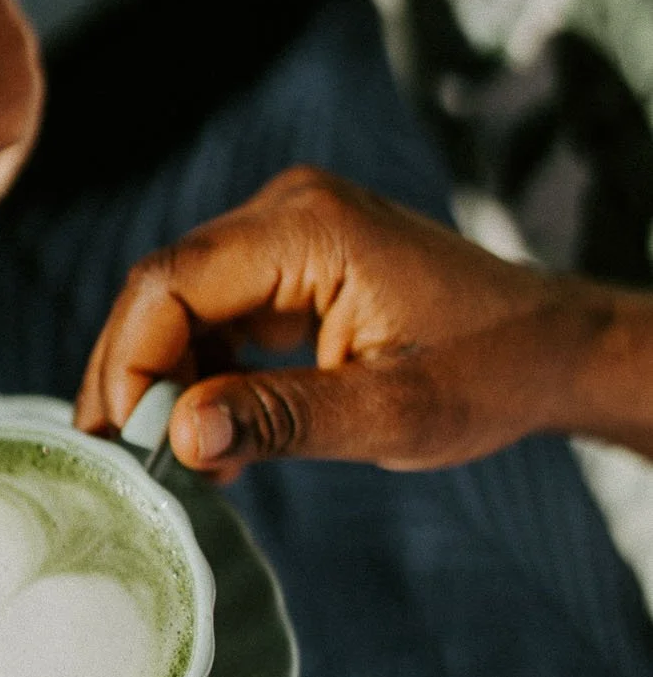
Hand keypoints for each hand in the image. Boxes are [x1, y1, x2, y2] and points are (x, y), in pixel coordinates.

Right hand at [76, 166, 600, 482]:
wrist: (552, 349)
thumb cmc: (491, 373)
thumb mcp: (389, 413)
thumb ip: (279, 419)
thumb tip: (176, 436)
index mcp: (310, 229)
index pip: (171, 283)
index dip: (130, 364)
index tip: (124, 446)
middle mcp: (287, 211)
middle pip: (163, 289)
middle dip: (137, 378)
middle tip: (126, 465)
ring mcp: (288, 233)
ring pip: (181, 305)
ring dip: (169, 382)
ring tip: (184, 463)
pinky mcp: (292, 263)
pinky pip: (217, 312)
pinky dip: (204, 373)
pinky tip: (217, 433)